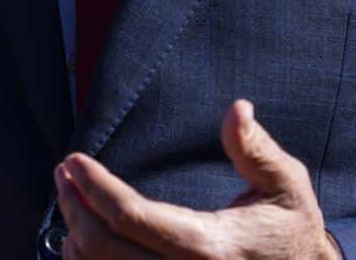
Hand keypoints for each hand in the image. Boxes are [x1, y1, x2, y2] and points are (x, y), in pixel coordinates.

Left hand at [52, 100, 339, 259]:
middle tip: (63, 173)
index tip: (73, 160)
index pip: (133, 217)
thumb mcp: (286, 184)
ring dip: (75, 239)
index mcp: (210, 246)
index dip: (95, 188)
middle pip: (104, 249)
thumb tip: (237, 109)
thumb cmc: (291, 230)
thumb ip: (255, 149)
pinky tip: (82, 242)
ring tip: (70, 200)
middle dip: (73, 208)